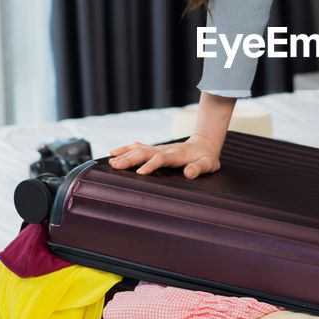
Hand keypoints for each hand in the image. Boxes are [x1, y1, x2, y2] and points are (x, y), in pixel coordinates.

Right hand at [107, 133, 221, 178]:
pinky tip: (113, 153)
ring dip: (124, 154)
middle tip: (115, 166)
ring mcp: (158, 149)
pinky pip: (138, 147)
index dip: (151, 165)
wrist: (204, 145)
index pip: (161, 159)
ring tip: (110, 162)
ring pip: (139, 149)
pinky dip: (125, 149)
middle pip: (145, 152)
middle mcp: (164, 150)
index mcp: (177, 155)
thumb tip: (189, 174)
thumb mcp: (208, 165)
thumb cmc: (206, 158)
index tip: (140, 173)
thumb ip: (198, 168)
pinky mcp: (154, 149)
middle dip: (129, 159)